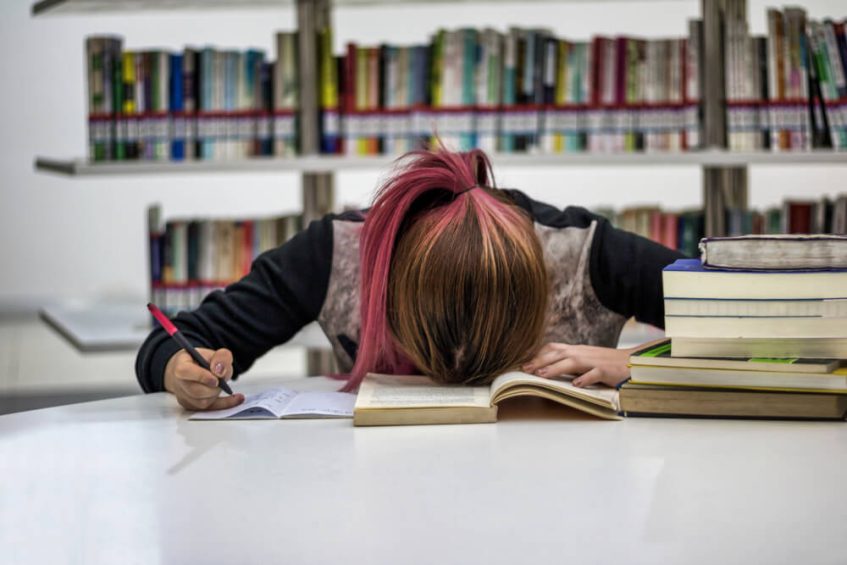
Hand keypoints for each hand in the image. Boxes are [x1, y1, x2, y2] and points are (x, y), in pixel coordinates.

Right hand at [164, 347, 243, 410]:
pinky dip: (226, 403)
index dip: (201, 376)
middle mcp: (179, 383)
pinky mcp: (193, 407)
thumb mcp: (213, 353)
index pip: (185, 372)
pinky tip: (238, 398)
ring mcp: (185, 397)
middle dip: (214, 387)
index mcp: (181, 366)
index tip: (216, 379)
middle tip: (221, 381)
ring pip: (202, 402)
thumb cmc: (200, 361)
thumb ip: (220, 357)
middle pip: (196, 391)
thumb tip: (220, 370)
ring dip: (217, 394)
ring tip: (221, 384)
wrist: (191, 370)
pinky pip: (210, 409)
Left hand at [521, 342, 636, 387]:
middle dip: (540, 361)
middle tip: (525, 369)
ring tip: (541, 375)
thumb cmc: (607, 362)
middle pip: (558, 354)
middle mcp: (583, 353)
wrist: (632, 362)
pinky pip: (594, 374)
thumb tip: (549, 367)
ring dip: (555, 368)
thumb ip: (569, 361)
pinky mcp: (606, 371)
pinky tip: (575, 385)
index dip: (538, 354)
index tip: (524, 361)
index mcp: (577, 350)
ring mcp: (594, 361)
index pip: (553, 348)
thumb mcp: (585, 359)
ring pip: (572, 362)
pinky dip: (585, 378)